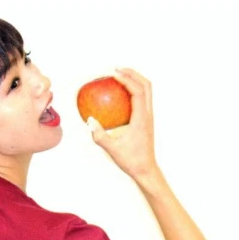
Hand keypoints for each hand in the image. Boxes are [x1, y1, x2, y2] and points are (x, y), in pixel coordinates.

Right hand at [87, 68, 158, 182]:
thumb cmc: (131, 161)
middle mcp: (148, 114)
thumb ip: (99, 135)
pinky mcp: (146, 120)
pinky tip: (120, 95)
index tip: (114, 73)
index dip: (127, 79)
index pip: (138, 91)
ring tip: (119, 77)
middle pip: (146, 85)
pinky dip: (133, 91)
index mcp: (141, 118)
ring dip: (135, 80)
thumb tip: (89, 121)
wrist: (146, 170)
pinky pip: (142, 99)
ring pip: (147, 91)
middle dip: (133, 73)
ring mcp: (149, 117)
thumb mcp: (112, 149)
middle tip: (117, 69)